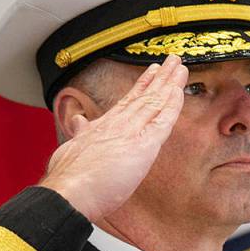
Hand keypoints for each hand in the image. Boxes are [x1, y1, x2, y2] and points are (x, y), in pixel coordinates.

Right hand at [40, 55, 187, 220]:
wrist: (70, 189)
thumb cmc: (69, 176)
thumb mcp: (73, 147)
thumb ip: (81, 133)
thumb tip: (80, 122)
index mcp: (104, 126)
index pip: (128, 101)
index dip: (143, 85)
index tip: (152, 72)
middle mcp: (119, 123)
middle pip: (145, 96)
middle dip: (161, 77)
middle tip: (173, 60)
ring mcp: (131, 131)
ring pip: (155, 101)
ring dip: (170, 83)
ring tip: (180, 66)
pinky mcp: (143, 145)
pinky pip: (163, 120)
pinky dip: (172, 104)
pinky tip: (179, 91)